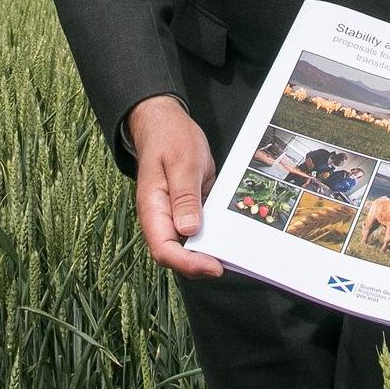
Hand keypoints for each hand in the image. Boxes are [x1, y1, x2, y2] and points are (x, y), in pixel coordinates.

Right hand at [127, 95, 223, 278]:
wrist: (165, 122)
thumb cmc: (171, 138)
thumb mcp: (182, 162)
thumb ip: (184, 196)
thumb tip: (188, 231)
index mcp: (153, 208)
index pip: (164, 250)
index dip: (188, 263)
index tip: (214, 266)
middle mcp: (160, 218)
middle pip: (176, 255)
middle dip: (201, 265)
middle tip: (232, 262)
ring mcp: (173, 215)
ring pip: (188, 247)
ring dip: (209, 253)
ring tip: (236, 255)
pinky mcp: (187, 210)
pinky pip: (198, 231)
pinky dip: (213, 237)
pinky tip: (232, 237)